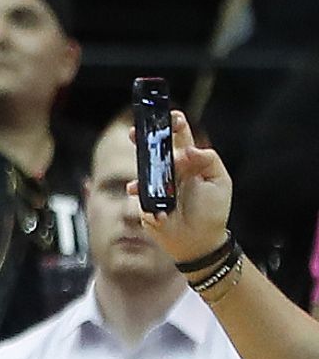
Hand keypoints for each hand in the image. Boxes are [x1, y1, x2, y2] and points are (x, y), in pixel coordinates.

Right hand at [138, 110, 231, 264]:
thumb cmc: (212, 211)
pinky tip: (146, 195)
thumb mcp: (220, 182)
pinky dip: (140, 192)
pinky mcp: (145, 200)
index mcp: (188, 161)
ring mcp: (156, 184)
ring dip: (138, 159)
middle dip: (145, 135)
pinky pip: (138, 190)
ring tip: (140, 156)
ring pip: (142, 165)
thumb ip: (208, 160)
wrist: (199, 242)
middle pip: (154, 146)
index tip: (171, 116)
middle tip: (138, 129)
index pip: (179, 136)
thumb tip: (188, 149)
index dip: (174, 123)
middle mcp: (170, 169)